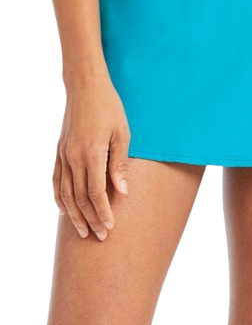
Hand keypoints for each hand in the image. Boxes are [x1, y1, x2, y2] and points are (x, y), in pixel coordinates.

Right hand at [52, 75, 129, 240]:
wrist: (86, 87)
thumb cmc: (110, 108)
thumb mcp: (123, 135)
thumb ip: (120, 165)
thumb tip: (123, 192)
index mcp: (92, 154)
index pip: (97, 193)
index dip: (104, 212)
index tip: (110, 227)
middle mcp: (74, 158)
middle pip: (81, 197)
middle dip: (91, 219)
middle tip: (100, 237)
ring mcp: (63, 155)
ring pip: (66, 193)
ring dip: (75, 214)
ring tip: (82, 231)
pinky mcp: (59, 151)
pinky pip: (56, 180)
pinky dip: (59, 197)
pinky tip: (64, 210)